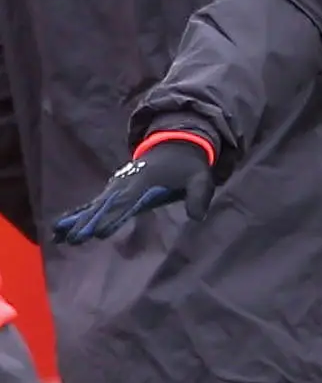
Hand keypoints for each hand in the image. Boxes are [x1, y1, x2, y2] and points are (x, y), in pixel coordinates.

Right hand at [52, 133, 215, 243]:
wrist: (174, 143)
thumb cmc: (188, 165)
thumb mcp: (201, 177)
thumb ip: (199, 196)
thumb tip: (196, 217)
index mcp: (145, 182)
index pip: (127, 203)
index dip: (113, 217)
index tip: (99, 233)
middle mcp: (126, 183)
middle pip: (104, 206)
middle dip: (88, 222)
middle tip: (72, 239)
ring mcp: (118, 185)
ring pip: (95, 204)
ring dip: (77, 219)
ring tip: (59, 235)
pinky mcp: (116, 188)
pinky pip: (95, 202)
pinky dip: (80, 213)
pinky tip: (63, 226)